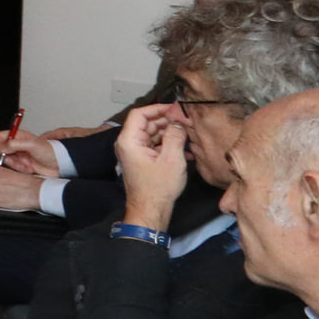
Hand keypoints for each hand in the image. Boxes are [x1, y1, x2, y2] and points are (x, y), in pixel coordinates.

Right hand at [0, 130, 57, 175]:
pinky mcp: (22, 164)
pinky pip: (14, 168)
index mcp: (18, 136)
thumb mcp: (32, 145)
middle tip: (16, 158)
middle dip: (7, 157)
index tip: (3, 149)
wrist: (61, 165)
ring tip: (26, 164)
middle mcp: (17, 145)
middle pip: (0, 150)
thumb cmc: (51, 151)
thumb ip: (14, 144)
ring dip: (15, 164)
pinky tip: (29, 168)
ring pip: (6, 160)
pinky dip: (20, 169)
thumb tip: (1, 146)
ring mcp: (19, 155)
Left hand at [117, 103, 190, 230]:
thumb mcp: (171, 159)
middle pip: (147, 123)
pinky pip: (156, 146)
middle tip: (186, 122)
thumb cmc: (158, 187)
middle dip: (168, 122)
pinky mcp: (143, 160)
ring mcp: (135, 152)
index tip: (175, 109)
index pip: (140, 114)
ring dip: (171, 134)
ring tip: (190, 136)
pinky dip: (169, 145)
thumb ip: (175, 136)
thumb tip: (178, 122)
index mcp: (129, 141)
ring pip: (153, 135)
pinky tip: (187, 151)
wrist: (151, 209)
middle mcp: (129, 144)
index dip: (157, 108)